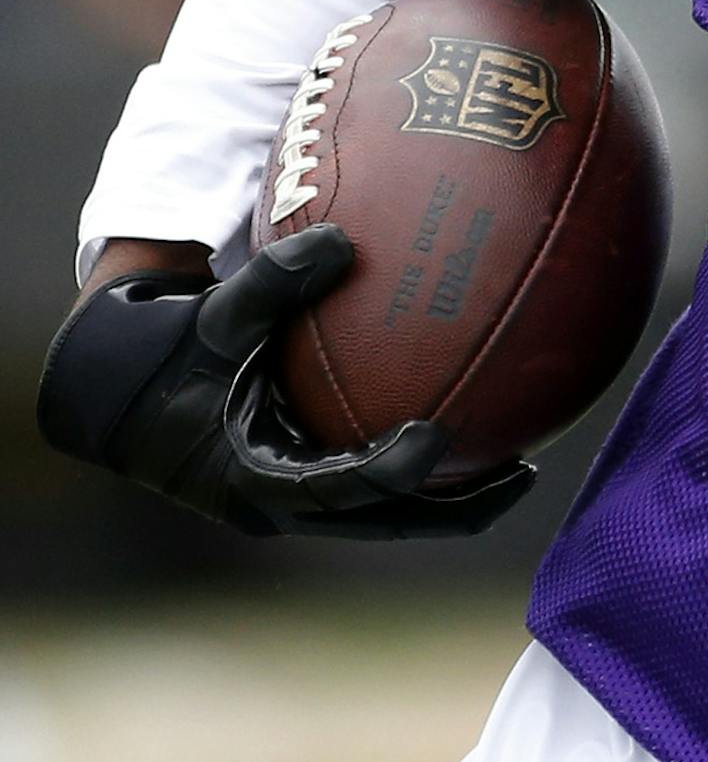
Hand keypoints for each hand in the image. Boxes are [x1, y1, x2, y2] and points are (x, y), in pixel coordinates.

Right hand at [37, 224, 534, 539]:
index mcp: (252, 478)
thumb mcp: (216, 315)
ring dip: (456, 498)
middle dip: (456, 507)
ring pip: (392, 517)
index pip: (332, 490)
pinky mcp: (315, 489)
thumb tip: (340, 239)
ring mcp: (303, 504)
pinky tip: (488, 433)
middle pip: (385, 522)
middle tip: (522, 473)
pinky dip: (433, 472)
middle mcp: (284, 505)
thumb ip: (275, 282)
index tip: (434, 438)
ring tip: (525, 464)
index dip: (385, 472)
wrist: (127, 395)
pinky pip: (384, 490)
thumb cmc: (172, 351)